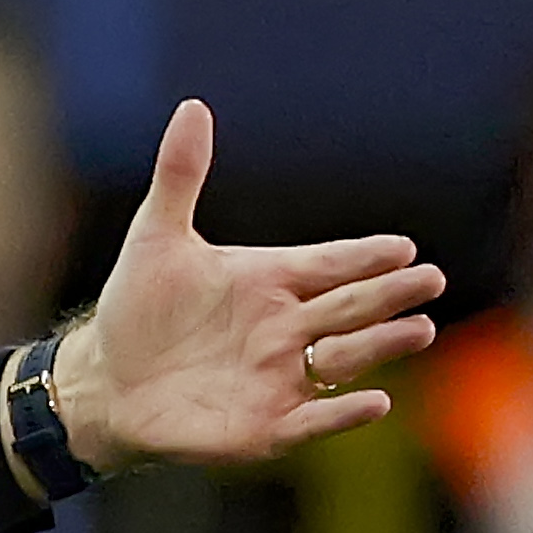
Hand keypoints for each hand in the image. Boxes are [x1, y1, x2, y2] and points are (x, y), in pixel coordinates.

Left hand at [55, 99, 447, 472]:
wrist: (104, 380)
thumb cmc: (137, 308)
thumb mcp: (157, 239)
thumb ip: (181, 176)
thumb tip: (192, 107)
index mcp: (273, 279)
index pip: (332, 263)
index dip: (364, 257)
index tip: (400, 247)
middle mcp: (289, 326)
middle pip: (351, 306)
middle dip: (390, 294)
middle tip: (428, 280)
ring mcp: (282, 376)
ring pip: (346, 357)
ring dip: (382, 345)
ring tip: (418, 328)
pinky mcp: (267, 425)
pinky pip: (316, 419)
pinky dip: (344, 413)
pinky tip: (376, 402)